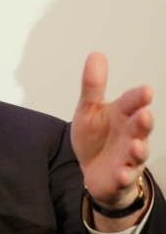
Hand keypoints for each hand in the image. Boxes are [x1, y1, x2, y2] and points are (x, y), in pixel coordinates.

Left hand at [70, 52, 152, 224]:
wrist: (92, 170)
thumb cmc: (96, 136)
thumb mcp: (88, 109)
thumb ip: (93, 86)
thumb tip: (96, 55)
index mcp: (122, 115)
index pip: (131, 103)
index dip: (138, 97)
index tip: (145, 90)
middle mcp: (130, 135)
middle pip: (140, 128)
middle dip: (143, 122)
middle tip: (144, 114)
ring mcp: (128, 158)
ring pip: (137, 154)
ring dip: (138, 150)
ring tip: (135, 146)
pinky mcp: (120, 178)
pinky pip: (124, 178)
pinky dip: (124, 176)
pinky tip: (121, 173)